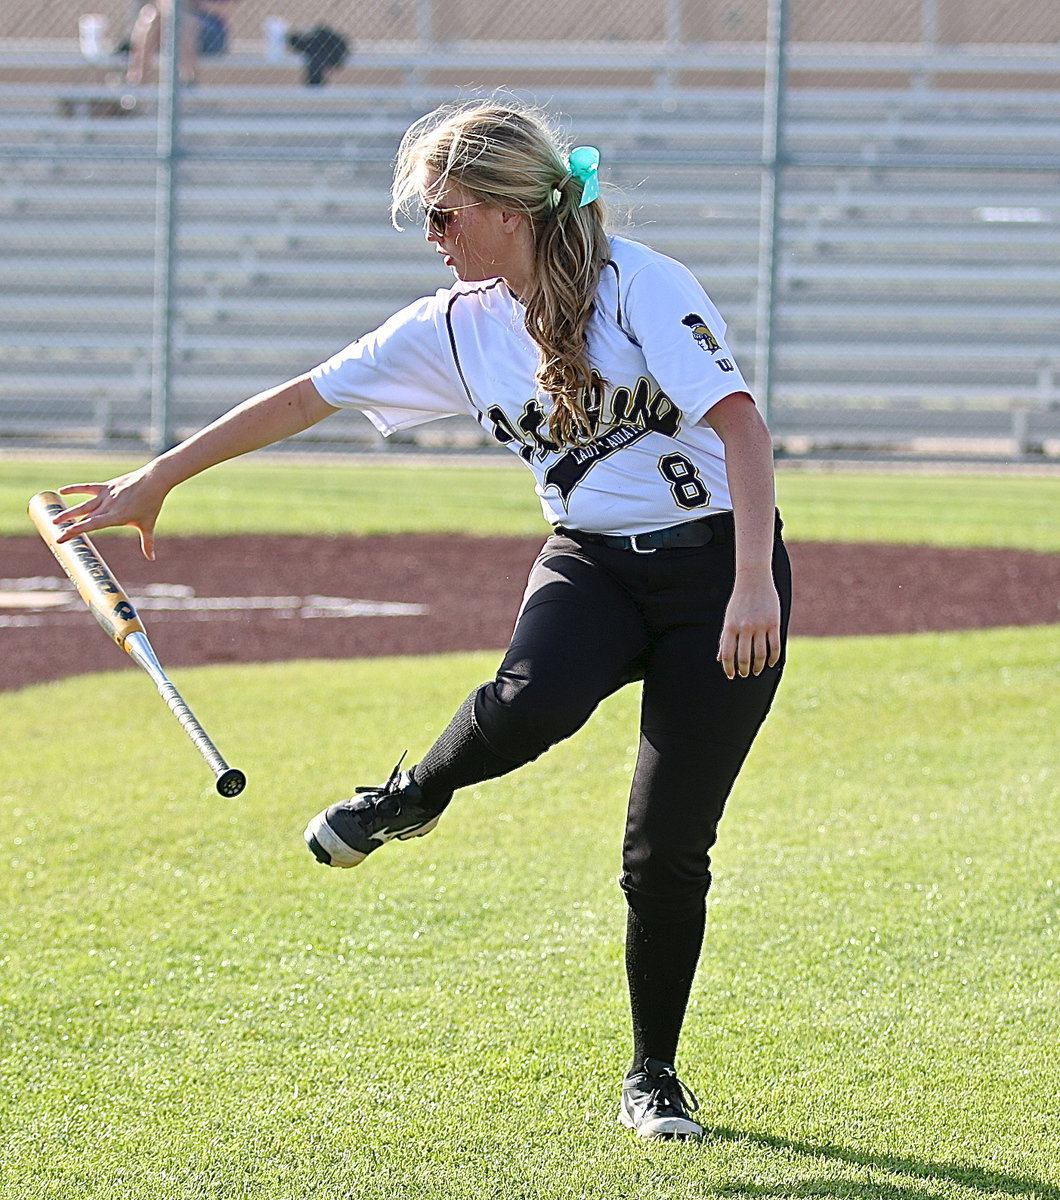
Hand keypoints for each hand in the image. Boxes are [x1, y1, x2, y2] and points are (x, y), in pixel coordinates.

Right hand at [53, 465, 168, 559]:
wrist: (155, 480)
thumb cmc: (152, 504)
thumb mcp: (148, 525)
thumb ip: (147, 543)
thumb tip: (152, 558)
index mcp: (116, 516)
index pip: (92, 525)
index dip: (75, 531)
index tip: (62, 538)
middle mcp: (109, 506)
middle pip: (84, 516)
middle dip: (69, 525)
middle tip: (55, 532)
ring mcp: (106, 495)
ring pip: (83, 505)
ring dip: (69, 512)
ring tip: (54, 519)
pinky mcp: (107, 486)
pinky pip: (88, 488)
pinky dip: (75, 489)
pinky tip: (61, 491)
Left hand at [717, 573, 781, 679]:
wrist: (754, 580)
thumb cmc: (739, 602)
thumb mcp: (728, 619)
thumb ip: (724, 639)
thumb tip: (720, 659)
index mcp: (730, 627)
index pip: (727, 654)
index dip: (729, 668)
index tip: (732, 675)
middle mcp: (744, 628)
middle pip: (744, 657)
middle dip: (744, 670)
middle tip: (745, 674)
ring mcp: (760, 626)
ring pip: (760, 654)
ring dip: (759, 666)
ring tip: (757, 671)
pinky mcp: (774, 623)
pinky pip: (775, 646)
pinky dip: (773, 658)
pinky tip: (771, 663)